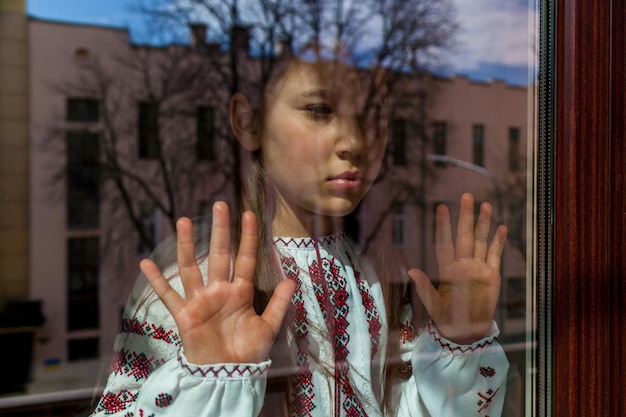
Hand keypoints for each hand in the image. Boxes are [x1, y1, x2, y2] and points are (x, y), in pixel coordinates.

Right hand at [140, 201, 295, 364]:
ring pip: (191, 267)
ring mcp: (200, 301)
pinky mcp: (185, 315)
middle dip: (220, 231)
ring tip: (183, 221)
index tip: (249, 215)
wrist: (228, 375)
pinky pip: (169, 295)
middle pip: (218, 255)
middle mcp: (219, 291)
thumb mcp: (268, 326)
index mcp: (240, 292)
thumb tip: (292, 279)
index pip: (244, 259)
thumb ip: (278, 303)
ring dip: (186, 245)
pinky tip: (146, 263)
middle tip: (220, 205)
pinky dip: (157, 281)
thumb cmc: (248, 352)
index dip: (248, 238)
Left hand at [408, 193, 506, 343]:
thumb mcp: (434, 305)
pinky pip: (494, 254)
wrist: (466, 331)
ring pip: (480, 240)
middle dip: (465, 216)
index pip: (444, 242)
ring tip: (485, 205)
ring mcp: (477, 268)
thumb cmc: (446, 319)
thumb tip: (411, 270)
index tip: (440, 208)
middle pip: (464, 235)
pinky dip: (498, 241)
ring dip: (483, 223)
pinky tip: (501, 227)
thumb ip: (425, 288)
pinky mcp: (491, 275)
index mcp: (447, 269)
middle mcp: (462, 264)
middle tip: (466, 196)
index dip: (443, 226)